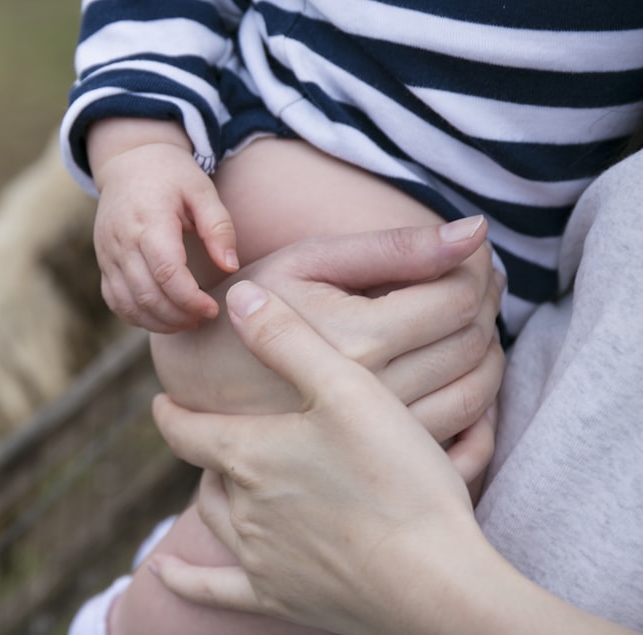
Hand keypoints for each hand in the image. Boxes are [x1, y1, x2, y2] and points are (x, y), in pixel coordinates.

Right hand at [89, 120, 237, 331]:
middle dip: (179, 315)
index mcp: (149, 221)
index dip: (191, 299)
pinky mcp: (103, 263)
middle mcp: (122, 241)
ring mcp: (108, 254)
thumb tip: (230, 267)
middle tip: (203, 317)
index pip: (167, 273)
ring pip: (130, 304)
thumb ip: (219, 228)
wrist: (129, 161)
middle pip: (147, 295)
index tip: (213, 309)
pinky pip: (116, 301)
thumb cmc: (171, 175)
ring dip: (160, 322)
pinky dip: (138, 317)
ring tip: (187, 321)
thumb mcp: (202, 190)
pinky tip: (163, 317)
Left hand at [150, 280, 484, 633]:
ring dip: (211, 494)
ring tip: (216, 479)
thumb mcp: (345, 387)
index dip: (171, 411)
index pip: (187, 428)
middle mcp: (242, 507)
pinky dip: (186, 582)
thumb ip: (288, 338)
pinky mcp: (280, 599)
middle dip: (206, 451)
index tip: (162, 400)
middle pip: (206, 471)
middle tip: (212, 435)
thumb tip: (236, 298)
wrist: (433, 579)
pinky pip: (214, 591)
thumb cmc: (396, 477)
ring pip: (213, 518)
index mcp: (249, 454)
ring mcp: (259, 558)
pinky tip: (165, 577)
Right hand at [152, 218, 504, 482]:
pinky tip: (457, 363)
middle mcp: (374, 391)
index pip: (458, 296)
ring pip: (477, 386)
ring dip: (488, 346)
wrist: (198, 381)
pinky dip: (477, 390)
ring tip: (469, 317)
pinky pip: (463, 428)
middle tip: (475, 278)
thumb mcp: (308, 261)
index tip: (470, 252)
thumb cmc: (251, 305)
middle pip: (473, 339)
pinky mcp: (381, 455)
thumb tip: (476, 231)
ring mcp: (379, 432)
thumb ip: (394, 248)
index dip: (476, 267)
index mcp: (357, 337)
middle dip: (487, 300)